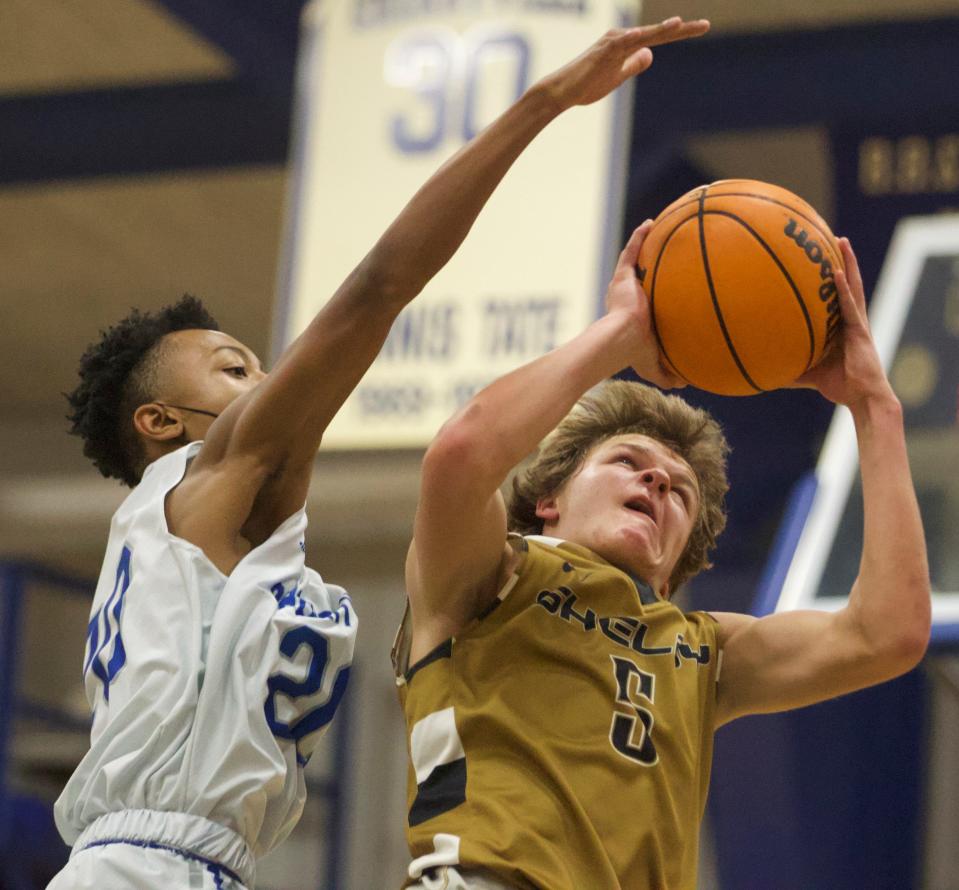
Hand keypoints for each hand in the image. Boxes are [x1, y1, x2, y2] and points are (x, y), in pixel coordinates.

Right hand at [538, 18, 709, 111]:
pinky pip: (622, 43)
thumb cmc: (586, 84)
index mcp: (627, 45)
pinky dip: (636, 38)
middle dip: (681, 29)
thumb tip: (651, 54)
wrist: (563, 92)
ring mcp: (612, 43)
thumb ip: (634, 64)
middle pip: (657, 33)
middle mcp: (622, 39)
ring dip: (662, 30)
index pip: (659, 38)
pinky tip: (646, 36)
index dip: (681, 33)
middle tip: (706, 25)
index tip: (703, 27)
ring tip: (681, 24)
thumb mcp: (618, 76)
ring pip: (643, 35)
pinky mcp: (602, 52)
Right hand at [606, 221, 685, 388]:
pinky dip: (639, 238)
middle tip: (665, 256)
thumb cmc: (633, 354)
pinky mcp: (621, 277)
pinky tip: (651, 224)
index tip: (668, 287)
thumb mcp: (654, 366)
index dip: (654, 294)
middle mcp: (626, 298)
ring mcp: (622, 286)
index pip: (645, 301)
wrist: (620, 340)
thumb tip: (687, 381)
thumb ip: (669, 374)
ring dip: (644, 245)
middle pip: (639, 277)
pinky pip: (631, 252)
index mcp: (632, 316)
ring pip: (633, 261)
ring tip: (659, 229)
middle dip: (649, 266)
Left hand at [791, 238, 894, 407]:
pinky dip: (843, 289)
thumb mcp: (808, 373)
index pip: (836, 295)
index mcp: (842, 326)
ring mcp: (857, 322)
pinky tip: (836, 273)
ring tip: (840, 241)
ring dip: (847, 262)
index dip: (832, 276)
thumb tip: (763, 372)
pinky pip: (850, 305)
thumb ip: (790, 368)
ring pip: (852, 285)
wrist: (862, 397)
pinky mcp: (860, 330)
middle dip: (841, 260)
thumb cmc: (839, 385)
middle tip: (831, 237)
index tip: (820, 256)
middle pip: (847, 282)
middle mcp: (851, 319)